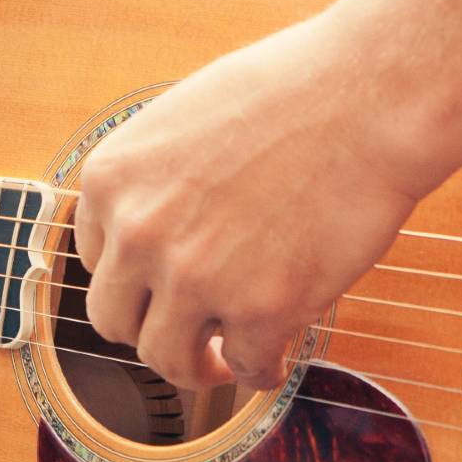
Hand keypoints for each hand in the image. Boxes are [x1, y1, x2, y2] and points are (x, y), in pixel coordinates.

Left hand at [73, 21, 438, 389]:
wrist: (368, 93)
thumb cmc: (291, 90)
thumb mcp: (183, 121)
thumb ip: (153, 180)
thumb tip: (154, 229)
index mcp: (110, 181)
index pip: (93, 258)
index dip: (132, 275)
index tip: (161, 282)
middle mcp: (137, 234)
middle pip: (113, 319)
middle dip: (150, 327)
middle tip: (186, 328)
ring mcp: (195, 278)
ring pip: (166, 359)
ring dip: (194, 365)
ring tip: (223, 358)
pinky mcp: (261, 310)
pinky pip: (247, 369)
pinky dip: (260, 371)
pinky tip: (275, 357)